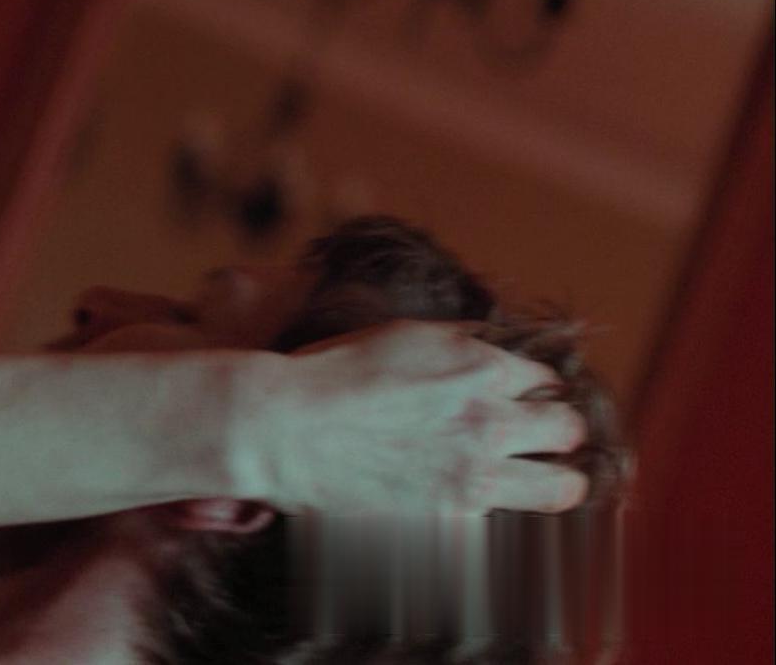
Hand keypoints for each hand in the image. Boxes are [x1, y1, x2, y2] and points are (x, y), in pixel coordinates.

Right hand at [229, 319, 588, 515]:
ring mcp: (476, 466)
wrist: (284, 425)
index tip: (522, 402)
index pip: (546, 378)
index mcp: (477, 363)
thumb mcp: (400, 336)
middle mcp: (489, 414)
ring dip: (558, 481)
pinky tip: (478, 501)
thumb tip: (488, 344)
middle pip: (568, 427)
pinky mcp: (456, 511)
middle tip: (536, 441)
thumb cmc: (327, 375)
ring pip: (564, 486)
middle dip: (558, 432)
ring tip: (541, 482)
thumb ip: (457, 342)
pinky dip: (500, 510)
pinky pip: (509, 517)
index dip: (535, 391)